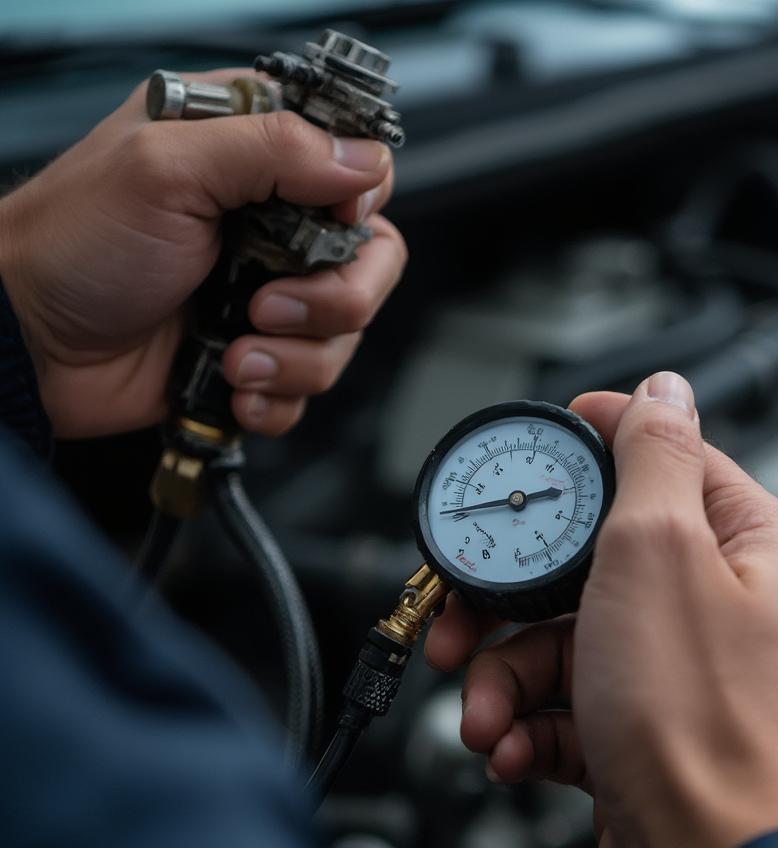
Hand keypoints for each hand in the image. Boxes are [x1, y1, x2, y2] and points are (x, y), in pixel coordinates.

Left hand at [0, 70, 405, 438]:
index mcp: (251, 154)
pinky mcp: (260, 354)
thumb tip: (363, 163)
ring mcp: (269, 293)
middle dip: (336, 299)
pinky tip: (232, 383)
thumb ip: (272, 150)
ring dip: (297, 357)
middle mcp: (271, 223)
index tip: (337, 221)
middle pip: (372, 258)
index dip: (361, 198)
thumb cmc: (76, 244)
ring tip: (235, 354)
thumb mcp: (165, 168)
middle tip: (268, 306)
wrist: (32, 346)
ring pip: (347, 332)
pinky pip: (311, 385)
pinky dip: (276, 396)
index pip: (356, 163)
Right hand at [426, 372, 777, 847]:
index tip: (547, 442)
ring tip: (485, 715)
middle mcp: (730, 609)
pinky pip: (577, 708)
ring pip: (573, 645)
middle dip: (515, 600)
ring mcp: (692, 679)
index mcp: (752, 548)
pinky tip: (514, 750)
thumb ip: (656, 459)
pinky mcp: (654, 737)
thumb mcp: (660, 552)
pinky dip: (535, 726)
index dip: (600, 444)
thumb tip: (665, 388)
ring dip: (510, 678)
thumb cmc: (704, 727)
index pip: (670, 461)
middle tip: (462, 620)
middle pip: (597, 566)